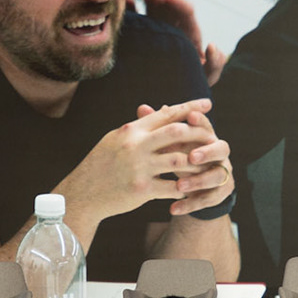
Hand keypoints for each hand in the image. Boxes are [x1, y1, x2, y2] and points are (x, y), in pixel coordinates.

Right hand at [55, 99, 227, 222]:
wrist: (83, 193)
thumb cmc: (101, 164)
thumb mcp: (116, 139)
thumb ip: (140, 127)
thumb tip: (162, 110)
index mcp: (131, 130)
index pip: (166, 113)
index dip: (190, 108)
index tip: (208, 104)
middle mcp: (136, 145)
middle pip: (177, 132)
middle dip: (199, 133)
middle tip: (214, 136)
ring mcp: (139, 167)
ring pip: (179, 160)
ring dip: (196, 163)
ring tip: (207, 165)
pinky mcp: (142, 189)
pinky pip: (172, 186)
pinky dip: (184, 187)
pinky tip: (191, 188)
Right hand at [139, 0, 227, 85]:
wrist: (179, 89)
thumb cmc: (196, 81)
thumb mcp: (208, 75)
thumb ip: (215, 63)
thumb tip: (211, 46)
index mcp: (190, 31)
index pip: (185, 9)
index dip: (176, 0)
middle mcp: (175, 25)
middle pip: (167, 4)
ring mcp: (161, 28)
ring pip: (153, 8)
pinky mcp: (147, 34)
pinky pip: (139, 18)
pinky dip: (132, 9)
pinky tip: (125, 5)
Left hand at [168, 103, 233, 216]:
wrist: (190, 185)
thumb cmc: (177, 155)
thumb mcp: (168, 142)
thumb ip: (158, 127)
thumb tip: (141, 108)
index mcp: (207, 137)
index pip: (207, 125)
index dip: (200, 121)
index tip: (189, 117)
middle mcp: (218, 153)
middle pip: (221, 148)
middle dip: (207, 152)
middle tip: (192, 157)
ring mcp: (222, 173)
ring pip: (217, 176)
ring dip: (198, 181)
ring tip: (179, 185)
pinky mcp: (220, 193)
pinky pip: (208, 199)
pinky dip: (191, 204)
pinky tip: (173, 208)